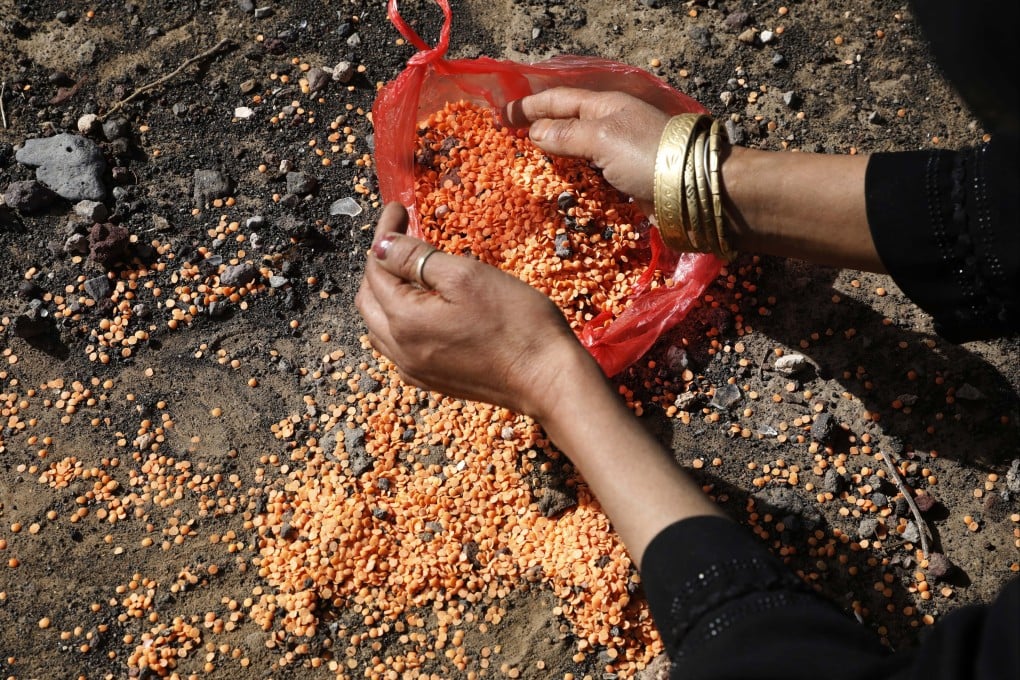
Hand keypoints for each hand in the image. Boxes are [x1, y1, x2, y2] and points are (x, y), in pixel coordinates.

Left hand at [355, 203, 596, 418]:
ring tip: (408, 268)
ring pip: (380, 325)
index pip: (378, 268)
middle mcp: (402, 350)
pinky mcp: (434, 380)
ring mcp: (416, 370)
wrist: (549, 380)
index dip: (385, 234)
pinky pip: (399, 347)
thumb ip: (417, 259)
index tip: (400, 208)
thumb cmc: (517, 324)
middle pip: (370, 299)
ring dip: (385, 294)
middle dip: (379, 263)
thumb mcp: (467, 277)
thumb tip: (383, 246)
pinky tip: (420, 308)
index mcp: (405, 321)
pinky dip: (399, 321)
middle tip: (401, 235)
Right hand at [505, 87, 670, 204]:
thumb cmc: (648, 155)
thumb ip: (567, 134)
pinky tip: (559, 188)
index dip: (529, 107)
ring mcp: (619, 153)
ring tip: (527, 164)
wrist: (693, 188)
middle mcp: (611, 126)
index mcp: (604, 107)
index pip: (558, 101)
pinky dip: (572, 179)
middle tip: (510, 139)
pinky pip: (590, 175)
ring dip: (554, 156)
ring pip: (577, 150)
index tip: (502, 115)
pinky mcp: (626, 179)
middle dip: (539, 129)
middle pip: (567, 123)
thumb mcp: (602, 138)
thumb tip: (535, 132)